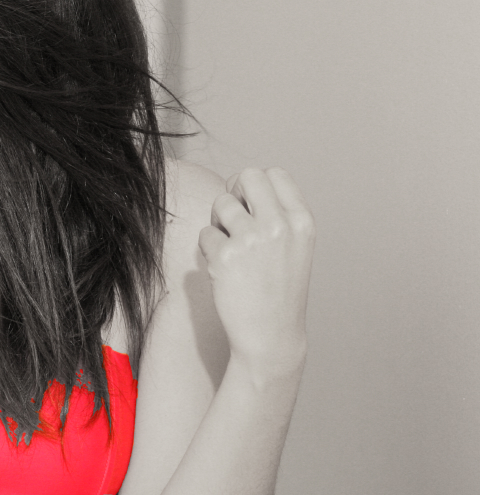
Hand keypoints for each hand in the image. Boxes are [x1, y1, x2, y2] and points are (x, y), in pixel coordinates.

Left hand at [198, 168, 314, 379]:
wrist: (271, 335)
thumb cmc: (278, 289)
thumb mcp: (294, 246)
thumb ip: (277, 213)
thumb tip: (238, 183)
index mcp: (302, 221)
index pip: (275, 174)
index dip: (257, 186)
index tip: (252, 206)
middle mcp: (280, 225)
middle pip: (247, 176)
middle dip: (235, 192)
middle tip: (234, 218)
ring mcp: (252, 239)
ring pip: (222, 202)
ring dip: (219, 222)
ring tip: (232, 249)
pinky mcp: (225, 256)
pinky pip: (205, 233)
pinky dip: (209, 248)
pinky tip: (224, 269)